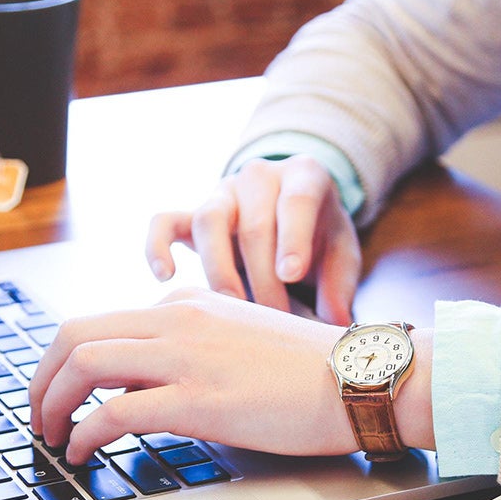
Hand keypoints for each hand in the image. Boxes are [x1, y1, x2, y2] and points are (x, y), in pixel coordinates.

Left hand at [29, 287, 358, 462]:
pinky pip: (115, 411)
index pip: (100, 323)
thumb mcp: (239, 341)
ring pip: (84, 364)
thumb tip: (139, 388)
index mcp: (187, 304)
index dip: (63, 363)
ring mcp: (186, 357)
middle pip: (74, 334)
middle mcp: (178, 319)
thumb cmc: (311, 371)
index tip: (57, 393)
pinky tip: (83, 454)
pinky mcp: (198, 399)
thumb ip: (190, 351)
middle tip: (37, 416)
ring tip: (51, 437)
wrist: (360, 379)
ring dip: (51, 404)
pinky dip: (84, 434)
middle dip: (41, 379)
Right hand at [145, 155, 361, 324]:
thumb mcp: (343, 254)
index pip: (296, 200)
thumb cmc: (320, 237)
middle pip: (253, 224)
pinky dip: (157, 246)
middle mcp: (260, 177)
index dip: (292, 238)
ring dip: (220, 270)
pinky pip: (164, 222)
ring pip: (209, 221)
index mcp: (304, 176)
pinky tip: (165, 277)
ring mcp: (223, 193)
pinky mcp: (192, 213)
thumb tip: (334, 322)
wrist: (293, 212)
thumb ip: (340, 285)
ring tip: (232, 308)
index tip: (291, 274)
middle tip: (274, 318)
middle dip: (263, 277)